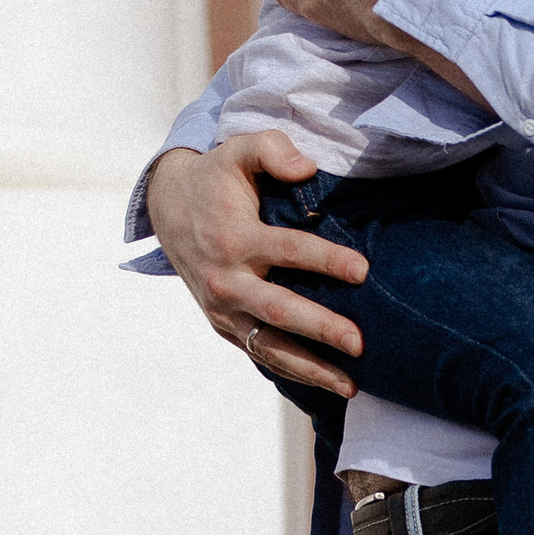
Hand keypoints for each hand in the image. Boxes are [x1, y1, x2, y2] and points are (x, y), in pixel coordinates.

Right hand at [144, 131, 368, 397]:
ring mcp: (223, 309)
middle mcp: (226, 280)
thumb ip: (273, 150)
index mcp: (234, 237)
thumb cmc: (218, 178)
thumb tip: (308, 169)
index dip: (326, 259)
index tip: (364, 270)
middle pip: (278, 309)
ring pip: (269, 346)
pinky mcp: (224, 326)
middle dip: (320, 328)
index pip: (287, 250)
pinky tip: (326, 385)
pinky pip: (261, 353)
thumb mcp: (240, 149)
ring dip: (310, 369)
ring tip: (351, 385)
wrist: (169, 209)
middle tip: (359, 343)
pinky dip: (293, 372)